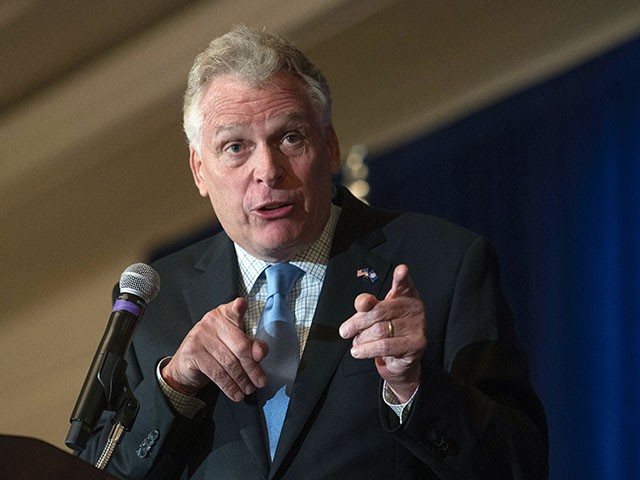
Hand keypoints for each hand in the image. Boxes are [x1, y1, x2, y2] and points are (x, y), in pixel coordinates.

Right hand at [161, 297, 267, 401]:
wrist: (185, 366)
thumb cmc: (215, 351)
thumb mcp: (234, 345)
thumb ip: (250, 346)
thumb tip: (260, 352)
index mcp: (225, 314)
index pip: (234, 309)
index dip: (238, 308)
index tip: (241, 305)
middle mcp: (212, 321)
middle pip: (240, 345)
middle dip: (253, 367)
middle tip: (261, 381)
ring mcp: (200, 336)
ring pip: (229, 362)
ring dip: (242, 380)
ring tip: (249, 389)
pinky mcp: (192, 353)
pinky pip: (217, 373)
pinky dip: (229, 386)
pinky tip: (236, 393)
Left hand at [339, 264, 426, 401]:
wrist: (402, 357)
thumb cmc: (388, 330)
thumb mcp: (375, 314)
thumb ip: (367, 305)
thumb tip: (361, 305)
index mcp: (405, 294)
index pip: (403, 283)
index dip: (401, 276)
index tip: (401, 269)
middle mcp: (414, 307)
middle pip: (379, 311)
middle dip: (358, 322)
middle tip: (345, 330)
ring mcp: (418, 325)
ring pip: (379, 330)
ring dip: (362, 339)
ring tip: (357, 343)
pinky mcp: (416, 343)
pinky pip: (384, 346)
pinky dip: (367, 350)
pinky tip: (359, 351)